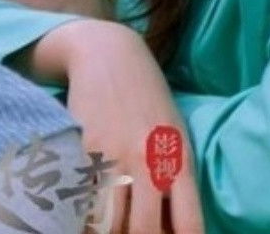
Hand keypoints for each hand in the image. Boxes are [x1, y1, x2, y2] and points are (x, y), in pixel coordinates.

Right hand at [40, 21, 203, 233]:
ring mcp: (114, 155)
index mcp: (179, 160)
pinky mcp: (83, 148)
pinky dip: (81, 213)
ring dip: (105, 231)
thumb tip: (172, 227)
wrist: (110, 55)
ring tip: (107, 226)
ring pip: (107, 222)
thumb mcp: (175, 135)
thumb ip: (176, 179)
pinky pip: (81, 198)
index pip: (188, 224)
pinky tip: (84, 211)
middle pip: (143, 231)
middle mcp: (149, 160)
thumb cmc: (149, 101)